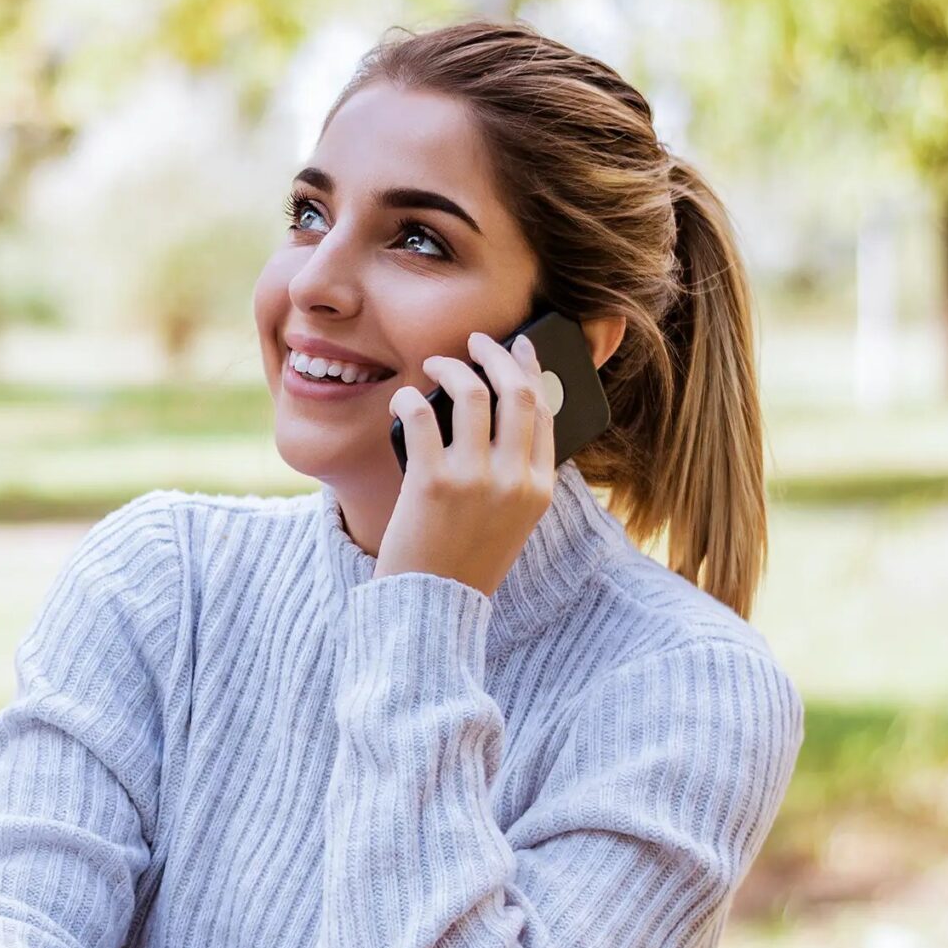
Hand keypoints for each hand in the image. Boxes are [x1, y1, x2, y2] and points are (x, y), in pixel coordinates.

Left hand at [377, 329, 556, 597]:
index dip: (530, 371)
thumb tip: (496, 411)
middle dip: (497, 353)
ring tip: (435, 361)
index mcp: (540, 489)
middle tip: (477, 339)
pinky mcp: (432, 482)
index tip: (519, 348)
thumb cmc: (463, 561)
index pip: (544, 412)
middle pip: (517, 392)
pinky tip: (403, 398)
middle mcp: (515, 480)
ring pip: (472, 394)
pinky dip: (410, 397)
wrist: (431, 608)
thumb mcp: (508, 521)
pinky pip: (421, 416)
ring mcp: (475, 479)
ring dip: (451, 366)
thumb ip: (514, 474)